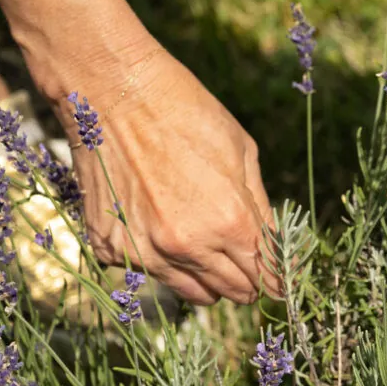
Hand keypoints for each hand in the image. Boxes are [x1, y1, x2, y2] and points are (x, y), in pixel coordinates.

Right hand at [49, 41, 279, 305]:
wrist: (114, 93)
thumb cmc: (186, 113)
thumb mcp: (243, 153)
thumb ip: (259, 208)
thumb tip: (274, 248)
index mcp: (230, 223)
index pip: (265, 277)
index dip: (275, 279)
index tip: (276, 279)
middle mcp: (187, 247)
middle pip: (231, 291)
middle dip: (245, 280)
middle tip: (245, 261)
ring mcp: (144, 252)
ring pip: (191, 292)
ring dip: (206, 277)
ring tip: (206, 244)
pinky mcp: (110, 248)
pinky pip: (146, 271)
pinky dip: (158, 259)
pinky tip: (158, 224)